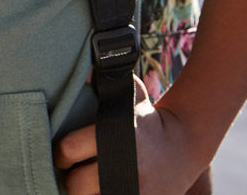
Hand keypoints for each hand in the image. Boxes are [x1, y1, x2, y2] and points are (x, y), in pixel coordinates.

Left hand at [53, 76, 212, 194]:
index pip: (69, 149)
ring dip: (88, 194)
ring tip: (90, 184)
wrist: (185, 146)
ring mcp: (137, 191)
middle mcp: (127, 166)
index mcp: (118, 134)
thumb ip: (104, 80)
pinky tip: (103, 190)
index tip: (62, 154)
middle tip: (74, 173)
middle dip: (72, 180)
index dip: (60, 153)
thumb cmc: (147, 118)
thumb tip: (82, 65)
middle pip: (77, 185)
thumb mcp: (131, 94)